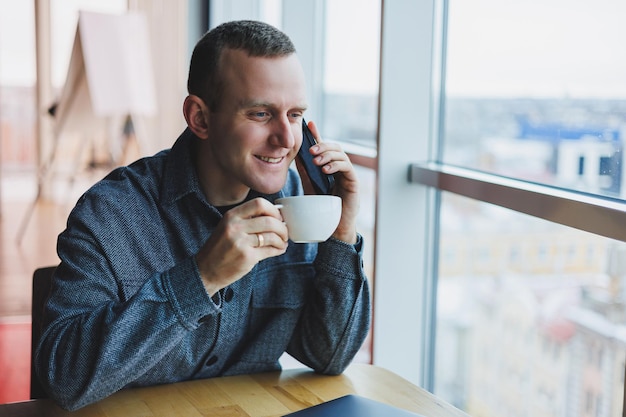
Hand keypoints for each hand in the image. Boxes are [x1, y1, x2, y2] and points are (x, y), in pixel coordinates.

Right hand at [195, 198, 287, 295]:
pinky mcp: (247, 257)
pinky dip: (279, 250)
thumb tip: (276, 216)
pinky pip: (270, 250)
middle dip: (282, 227)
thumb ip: (247, 219)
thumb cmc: (220, 248)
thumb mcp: (228, 227)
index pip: (259, 204)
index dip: (273, 210)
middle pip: (269, 220)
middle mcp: (235, 227)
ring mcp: (241, 242)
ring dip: (282, 240)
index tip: (278, 218)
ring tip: (282, 243)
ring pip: (272, 236)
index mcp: (231, 216)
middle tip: (284, 232)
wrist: (206, 270)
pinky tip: (279, 249)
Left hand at [295, 120, 358, 243]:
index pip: (324, 147)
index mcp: (329, 167)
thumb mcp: (309, 186)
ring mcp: (347, 174)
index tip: (309, 124)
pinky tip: (325, 169)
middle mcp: (339, 168)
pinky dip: (335, 165)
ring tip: (316, 161)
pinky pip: (346, 167)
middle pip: (334, 148)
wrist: (332, 228)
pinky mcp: (353, 182)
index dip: (317, 135)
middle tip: (310, 150)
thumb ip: (305, 171)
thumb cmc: (321, 209)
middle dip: (322, 145)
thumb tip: (295, 154)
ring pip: (341, 155)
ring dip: (327, 154)